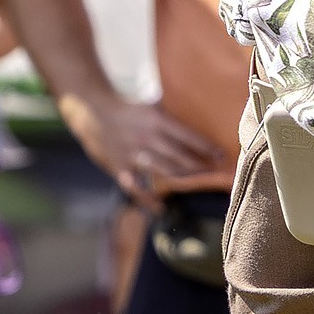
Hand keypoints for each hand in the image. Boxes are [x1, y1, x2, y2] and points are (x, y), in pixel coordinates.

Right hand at [56, 96, 221, 209]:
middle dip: (202, 168)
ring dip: (184, 181)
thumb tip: (201, 113)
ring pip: (165, 172)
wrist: (89, 108)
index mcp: (156, 120)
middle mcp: (147, 138)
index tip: (224, 157)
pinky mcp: (119, 166)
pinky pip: (136, 187)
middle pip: (181, 158)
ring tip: (199, 185)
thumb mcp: (150, 106)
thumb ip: (171, 115)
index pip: (189, 137)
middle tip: (218, 174)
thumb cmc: (127, 108)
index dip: (208, 149)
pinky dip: (148, 199)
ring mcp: (133, 154)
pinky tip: (160, 208)